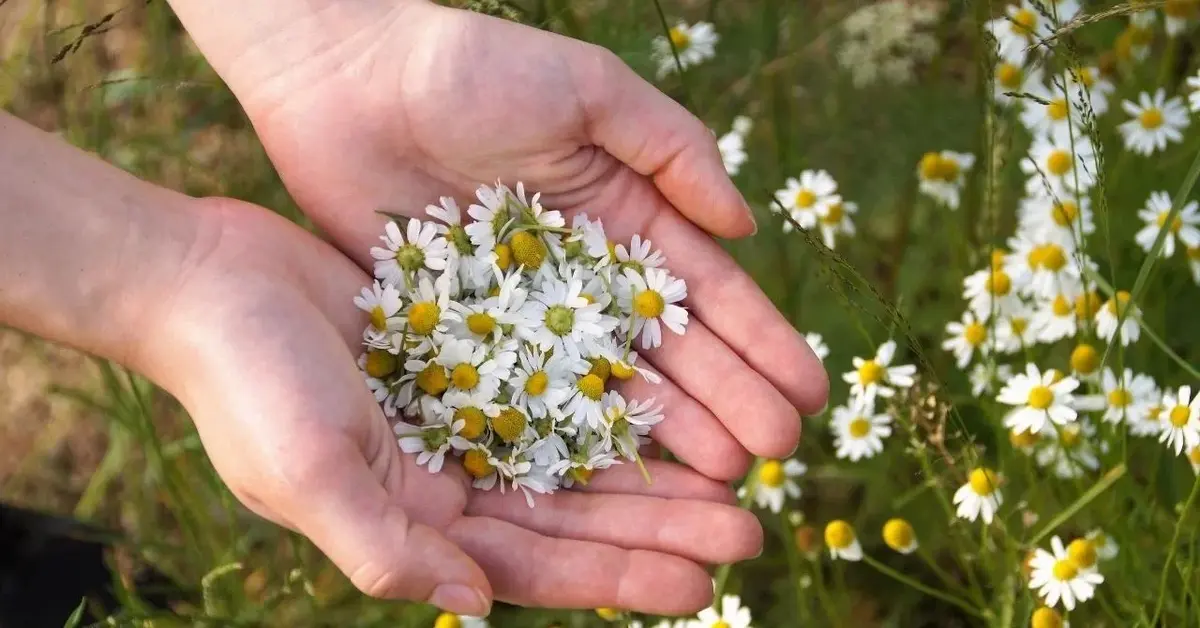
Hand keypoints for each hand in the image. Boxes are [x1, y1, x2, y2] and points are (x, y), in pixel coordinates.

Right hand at [152, 198, 764, 614]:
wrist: (205, 279)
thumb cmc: (245, 383)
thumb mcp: (307, 474)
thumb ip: (388, 550)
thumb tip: (479, 609)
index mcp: (416, 522)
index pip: (538, 565)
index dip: (620, 576)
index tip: (705, 582)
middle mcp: (447, 477)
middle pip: (575, 514)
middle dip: (660, 525)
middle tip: (750, 526)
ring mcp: (460, 413)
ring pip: (578, 450)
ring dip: (652, 465)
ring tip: (737, 470)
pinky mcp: (466, 350)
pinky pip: (556, 377)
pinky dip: (611, 391)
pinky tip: (669, 392)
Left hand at [172, 0, 829, 479]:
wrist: (346, 80)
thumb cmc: (471, 69)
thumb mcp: (589, 91)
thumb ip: (672, 149)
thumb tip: (748, 224)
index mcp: (625, 218)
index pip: (707, 293)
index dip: (760, 342)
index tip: (807, 391)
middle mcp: (584, 279)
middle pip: (668, 354)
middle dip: (727, 402)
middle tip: (773, 457)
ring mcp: (525, 317)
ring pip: (606, 389)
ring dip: (664, 434)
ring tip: (717, 481)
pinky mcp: (462, 340)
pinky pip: (523, 400)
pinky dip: (566, 441)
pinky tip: (610, 482)